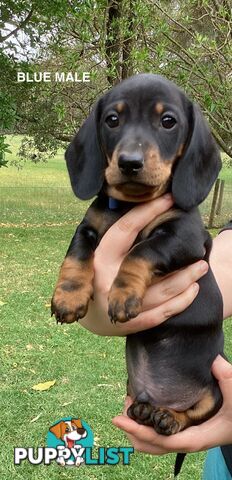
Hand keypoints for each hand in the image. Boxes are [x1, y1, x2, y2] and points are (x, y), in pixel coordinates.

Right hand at [79, 194, 207, 335]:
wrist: (87, 316)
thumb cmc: (97, 276)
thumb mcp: (98, 254)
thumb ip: (117, 239)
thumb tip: (143, 208)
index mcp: (98, 258)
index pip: (125, 229)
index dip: (147, 211)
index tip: (168, 199)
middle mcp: (107, 281)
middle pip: (150, 266)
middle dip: (177, 259)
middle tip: (200, 250)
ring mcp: (118, 306)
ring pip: (161, 291)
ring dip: (186, 279)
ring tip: (201, 268)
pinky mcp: (129, 324)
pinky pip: (162, 313)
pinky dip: (181, 302)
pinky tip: (192, 290)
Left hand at [112, 356, 231, 452]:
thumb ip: (226, 378)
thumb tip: (214, 360)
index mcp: (197, 437)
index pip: (162, 441)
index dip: (139, 432)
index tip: (120, 420)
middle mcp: (188, 441)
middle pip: (152, 446)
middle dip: (133, 432)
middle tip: (120, 411)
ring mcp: (185, 437)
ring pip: (155, 443)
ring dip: (138, 430)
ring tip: (129, 406)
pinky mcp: (185, 430)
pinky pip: (160, 434)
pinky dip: (147, 426)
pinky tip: (143, 409)